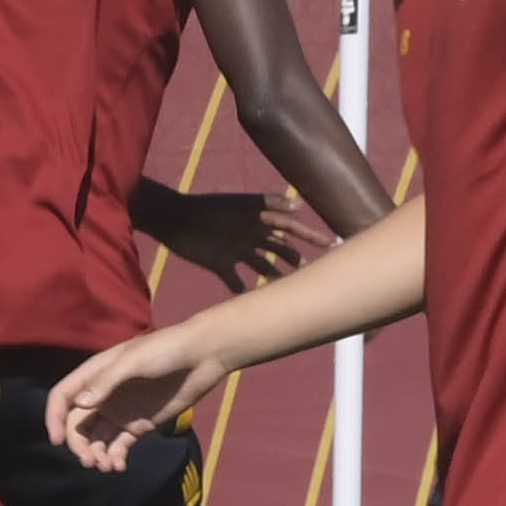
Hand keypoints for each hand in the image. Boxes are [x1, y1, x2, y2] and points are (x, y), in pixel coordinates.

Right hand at [45, 329, 220, 471]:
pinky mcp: (140, 425)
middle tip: (89, 462)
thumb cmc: (166, 349)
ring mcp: (120, 412)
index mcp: (94, 375)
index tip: (58, 441)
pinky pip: (120, 445)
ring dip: (96, 454)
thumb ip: (106, 382)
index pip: (63, 397)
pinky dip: (115, 457)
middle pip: (77, 424)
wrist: (203, 356)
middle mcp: (102, 396)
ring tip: (106, 467)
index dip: (54, 418)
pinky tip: (119, 466)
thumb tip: (80, 405)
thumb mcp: (133, 361)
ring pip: (97, 438)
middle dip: (79, 444)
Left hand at [145, 190, 308, 291]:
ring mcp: (235, 250)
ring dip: (274, 277)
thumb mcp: (241, 204)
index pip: (289, 228)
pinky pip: (235, 280)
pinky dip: (244, 290)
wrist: (175, 219)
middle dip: (294, 259)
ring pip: (261, 266)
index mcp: (257, 220)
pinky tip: (254, 302)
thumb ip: (269, 203)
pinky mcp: (219, 263)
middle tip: (311, 273)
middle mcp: (249, 236)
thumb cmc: (209, 208)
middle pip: (278, 249)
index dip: (309, 235)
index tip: (330, 244)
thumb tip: (300, 206)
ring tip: (289, 290)